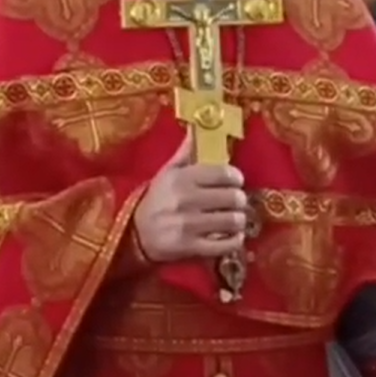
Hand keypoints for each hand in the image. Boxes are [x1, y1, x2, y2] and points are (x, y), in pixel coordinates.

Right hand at [133, 132, 247, 262]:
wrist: (136, 234)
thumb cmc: (157, 200)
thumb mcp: (167, 173)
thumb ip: (186, 152)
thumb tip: (197, 129)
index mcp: (182, 178)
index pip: (224, 173)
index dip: (236, 177)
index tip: (236, 181)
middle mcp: (186, 200)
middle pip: (233, 197)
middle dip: (240, 199)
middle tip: (236, 201)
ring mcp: (189, 225)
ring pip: (233, 221)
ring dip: (239, 220)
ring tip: (235, 218)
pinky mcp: (191, 247)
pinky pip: (226, 245)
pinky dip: (235, 240)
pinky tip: (233, 236)